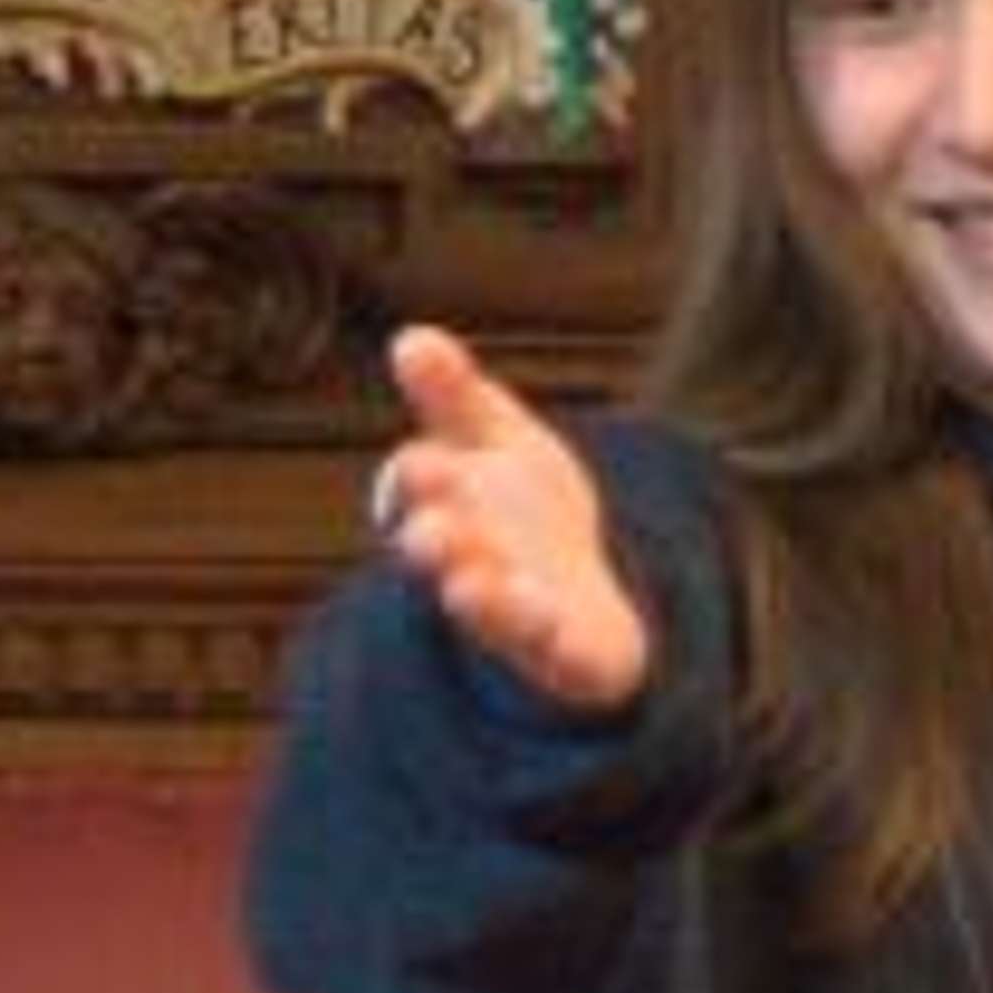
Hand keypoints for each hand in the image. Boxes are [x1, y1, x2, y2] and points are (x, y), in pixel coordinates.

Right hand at [369, 324, 650, 712]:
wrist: (583, 601)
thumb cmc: (524, 513)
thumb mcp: (499, 439)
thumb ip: (455, 395)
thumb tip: (409, 338)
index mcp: (446, 508)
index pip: (421, 487)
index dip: (420, 479)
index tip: (421, 466)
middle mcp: (470, 566)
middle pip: (443, 554)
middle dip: (435, 542)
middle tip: (431, 532)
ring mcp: (516, 617)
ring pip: (491, 612)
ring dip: (480, 598)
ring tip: (471, 585)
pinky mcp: (564, 655)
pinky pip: (558, 654)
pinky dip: (552, 641)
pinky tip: (551, 615)